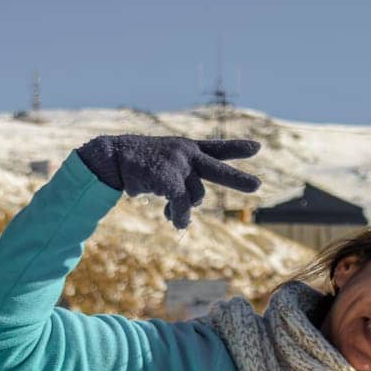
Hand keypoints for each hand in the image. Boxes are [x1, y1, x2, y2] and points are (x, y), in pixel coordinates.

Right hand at [76, 135, 260, 228]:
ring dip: (185, 209)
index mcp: (187, 148)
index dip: (237, 149)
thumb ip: (181, 185)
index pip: (216, 148)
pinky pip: (182, 205)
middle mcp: (186, 154)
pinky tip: (175, 222)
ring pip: (196, 197)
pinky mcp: (169, 178)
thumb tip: (186, 216)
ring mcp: (179, 165)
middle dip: (238, 180)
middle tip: (258, 186)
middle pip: (218, 170)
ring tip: (173, 215)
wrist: (112, 157)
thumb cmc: (138, 164)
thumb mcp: (163, 166)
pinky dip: (180, 216)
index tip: (257, 148)